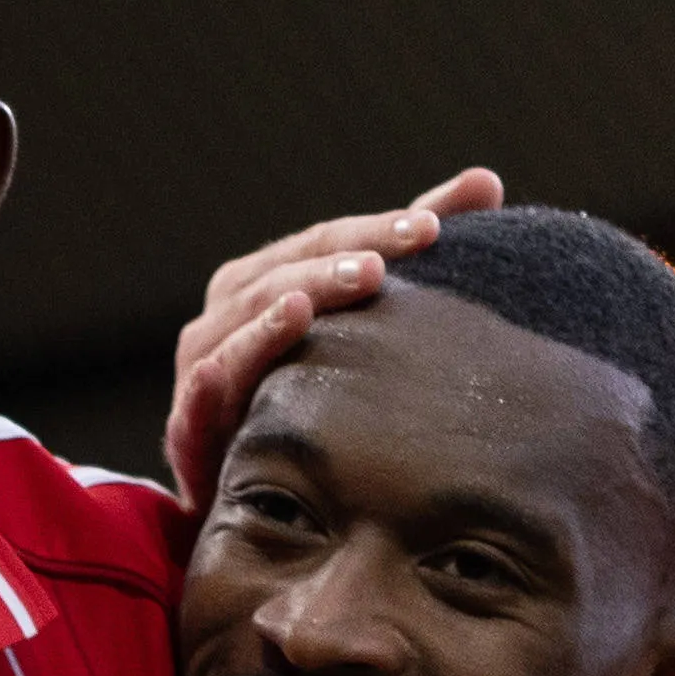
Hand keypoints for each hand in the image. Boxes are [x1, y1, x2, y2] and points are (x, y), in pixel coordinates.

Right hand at [165, 167, 502, 497]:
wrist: (257, 494)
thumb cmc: (316, 393)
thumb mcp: (365, 319)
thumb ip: (411, 251)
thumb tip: (487, 181)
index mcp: (268, 280)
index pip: (328, 242)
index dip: (376, 230)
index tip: (434, 227)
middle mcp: (229, 315)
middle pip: (285, 275)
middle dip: (336, 265)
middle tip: (388, 259)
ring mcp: (202, 368)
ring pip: (239, 330)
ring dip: (276, 314)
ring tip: (313, 301)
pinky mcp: (187, 431)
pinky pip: (196, 404)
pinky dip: (208, 385)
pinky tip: (220, 374)